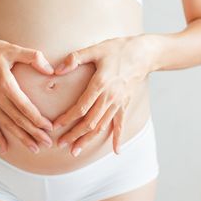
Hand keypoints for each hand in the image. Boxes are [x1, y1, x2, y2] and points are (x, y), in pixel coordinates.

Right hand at [0, 36, 54, 154]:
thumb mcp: (12, 49)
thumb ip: (33, 57)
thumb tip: (51, 70)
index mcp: (5, 84)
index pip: (25, 107)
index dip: (38, 119)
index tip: (49, 128)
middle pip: (18, 119)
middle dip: (34, 133)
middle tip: (47, 143)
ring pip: (6, 125)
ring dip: (21, 138)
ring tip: (34, 149)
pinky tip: (5, 149)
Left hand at [52, 35, 153, 156]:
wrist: (144, 54)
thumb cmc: (118, 49)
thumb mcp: (96, 49)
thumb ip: (75, 58)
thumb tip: (57, 70)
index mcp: (100, 84)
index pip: (81, 107)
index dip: (68, 119)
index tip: (56, 127)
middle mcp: (110, 97)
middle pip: (90, 121)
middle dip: (74, 134)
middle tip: (61, 144)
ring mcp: (118, 102)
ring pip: (102, 126)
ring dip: (88, 140)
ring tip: (76, 151)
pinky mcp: (125, 103)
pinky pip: (120, 124)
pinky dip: (117, 138)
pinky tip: (116, 151)